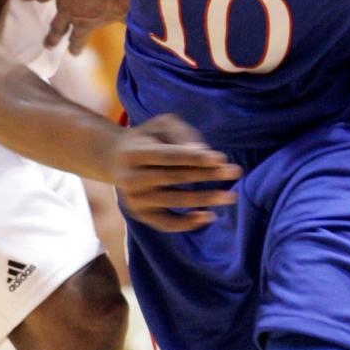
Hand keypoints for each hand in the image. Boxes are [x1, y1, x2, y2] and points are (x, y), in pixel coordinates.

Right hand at [18, 0, 127, 53]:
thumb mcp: (126, 10)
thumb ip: (132, 23)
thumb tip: (146, 37)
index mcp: (83, 20)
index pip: (79, 38)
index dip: (76, 46)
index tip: (73, 53)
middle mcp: (67, 8)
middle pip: (57, 25)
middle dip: (52, 36)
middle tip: (46, 45)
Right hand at [110, 114, 240, 232]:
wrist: (115, 159)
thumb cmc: (147, 138)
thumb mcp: (160, 126)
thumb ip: (181, 134)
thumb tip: (203, 153)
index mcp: (135, 152)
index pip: (168, 156)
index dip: (194, 158)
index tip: (220, 158)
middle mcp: (131, 178)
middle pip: (174, 178)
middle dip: (207, 175)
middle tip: (235, 172)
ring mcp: (135, 199)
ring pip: (173, 201)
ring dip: (205, 199)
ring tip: (230, 196)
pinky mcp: (140, 214)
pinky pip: (165, 223)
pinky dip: (186, 223)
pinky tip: (208, 216)